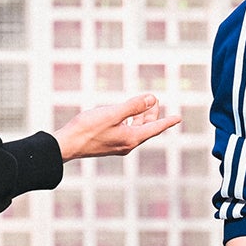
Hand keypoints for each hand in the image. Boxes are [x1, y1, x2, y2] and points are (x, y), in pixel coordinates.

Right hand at [54, 93, 178, 160]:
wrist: (67, 145)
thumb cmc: (88, 128)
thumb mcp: (113, 114)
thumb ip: (133, 106)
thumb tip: (152, 99)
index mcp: (131, 138)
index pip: (155, 128)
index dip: (167, 121)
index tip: (178, 118)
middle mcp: (127, 144)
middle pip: (146, 128)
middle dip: (152, 114)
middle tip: (154, 100)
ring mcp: (117, 145)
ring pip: (135, 130)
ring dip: (140, 117)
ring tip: (143, 105)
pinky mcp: (108, 144)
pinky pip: (125, 132)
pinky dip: (129, 122)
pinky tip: (124, 116)